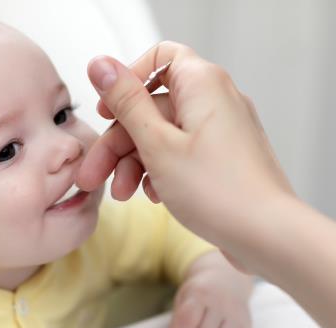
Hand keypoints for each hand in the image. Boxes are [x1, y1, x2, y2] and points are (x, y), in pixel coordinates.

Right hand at [76, 41, 294, 265]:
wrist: (268, 236)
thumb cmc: (216, 190)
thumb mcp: (156, 143)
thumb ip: (125, 101)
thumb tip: (99, 64)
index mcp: (201, 83)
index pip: (159, 58)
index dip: (127, 81)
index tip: (106, 112)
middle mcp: (215, 100)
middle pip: (152, 107)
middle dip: (118, 142)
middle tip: (93, 174)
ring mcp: (220, 129)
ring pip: (163, 134)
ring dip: (134, 162)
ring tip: (122, 194)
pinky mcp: (222, 156)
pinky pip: (181, 152)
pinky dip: (160, 170)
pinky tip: (152, 196)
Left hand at [169, 252, 252, 327]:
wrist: (226, 278)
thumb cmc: (198, 291)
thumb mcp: (183, 298)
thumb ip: (178, 320)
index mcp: (200, 293)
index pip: (187, 322)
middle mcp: (220, 303)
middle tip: (193, 326)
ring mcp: (235, 314)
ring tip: (204, 326)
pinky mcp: (246, 324)